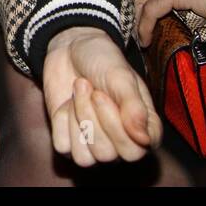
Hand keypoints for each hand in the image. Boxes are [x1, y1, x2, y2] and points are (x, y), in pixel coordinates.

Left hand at [42, 26, 161, 166]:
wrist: (70, 48)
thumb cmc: (103, 61)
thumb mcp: (122, 77)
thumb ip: (135, 107)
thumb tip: (144, 140)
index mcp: (143, 129)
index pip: (134, 152)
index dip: (114, 125)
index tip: (101, 93)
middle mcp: (120, 142)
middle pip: (107, 155)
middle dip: (91, 117)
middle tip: (89, 88)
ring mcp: (94, 143)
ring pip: (84, 158)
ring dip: (77, 119)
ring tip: (79, 92)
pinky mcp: (68, 139)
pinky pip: (63, 147)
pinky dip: (61, 122)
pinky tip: (66, 104)